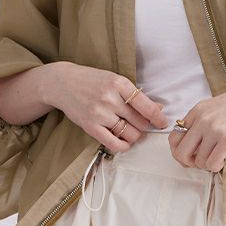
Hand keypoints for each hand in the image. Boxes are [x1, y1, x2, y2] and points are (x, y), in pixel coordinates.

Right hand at [44, 62, 168, 152]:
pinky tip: (124, 141)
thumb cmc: (92, 80)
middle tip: (142, 124)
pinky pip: (114, 144)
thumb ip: (134, 94)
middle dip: (145, 125)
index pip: (145, 105)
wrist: (62, 83)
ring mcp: (99, 113)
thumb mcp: (115, 80)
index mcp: (118, 83)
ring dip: (135, 135)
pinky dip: (124, 145)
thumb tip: (158, 108)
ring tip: (131, 130)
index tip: (163, 122)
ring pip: (130, 134)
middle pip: (140, 121)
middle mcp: (109, 98)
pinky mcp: (90, 127)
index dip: (158, 117)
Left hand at [168, 67, 225, 171]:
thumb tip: (194, 143)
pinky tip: (224, 160)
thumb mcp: (218, 106)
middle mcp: (202, 118)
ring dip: (207, 165)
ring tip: (218, 158)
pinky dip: (216, 167)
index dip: (180, 151)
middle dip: (189, 163)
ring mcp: (214, 128)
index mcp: (198, 110)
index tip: (192, 154)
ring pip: (197, 161)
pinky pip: (212, 163)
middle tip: (203, 161)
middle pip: (180, 152)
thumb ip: (203, 120)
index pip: (174, 137)